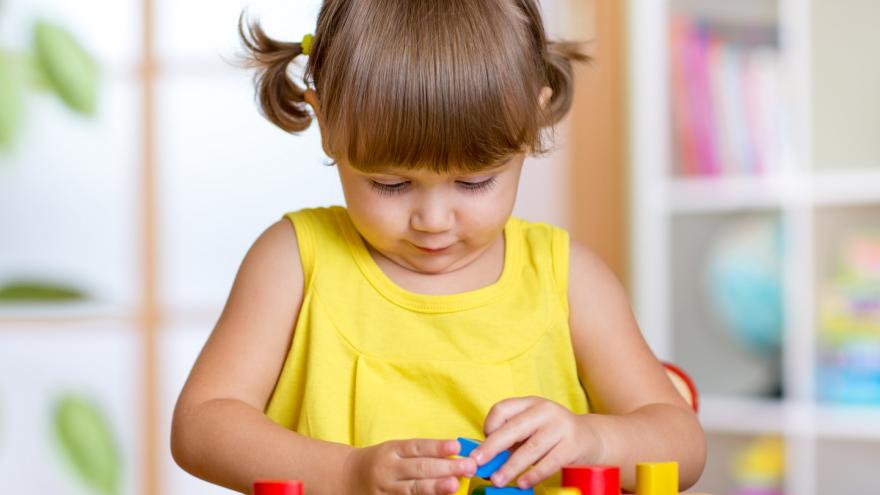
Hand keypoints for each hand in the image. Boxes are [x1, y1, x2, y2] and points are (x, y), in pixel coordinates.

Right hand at [340, 438, 477, 494]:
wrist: (346, 477)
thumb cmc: (379, 461)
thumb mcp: (394, 450)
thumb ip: (419, 453)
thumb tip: (453, 455)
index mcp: (391, 450)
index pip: (417, 447)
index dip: (437, 447)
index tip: (456, 446)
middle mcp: (388, 470)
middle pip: (419, 468)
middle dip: (446, 468)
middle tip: (468, 466)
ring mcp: (386, 490)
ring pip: (413, 489)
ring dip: (436, 487)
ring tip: (454, 484)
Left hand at [469, 396, 602, 488]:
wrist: (591, 437)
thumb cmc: (553, 434)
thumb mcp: (532, 427)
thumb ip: (512, 438)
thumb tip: (486, 458)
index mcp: (530, 403)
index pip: (502, 408)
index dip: (489, 425)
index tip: (483, 442)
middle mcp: (545, 411)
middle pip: (513, 428)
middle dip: (492, 447)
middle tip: (477, 462)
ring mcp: (560, 426)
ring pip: (530, 448)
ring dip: (511, 466)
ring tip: (498, 479)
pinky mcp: (572, 445)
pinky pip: (549, 462)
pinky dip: (534, 474)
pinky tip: (523, 483)